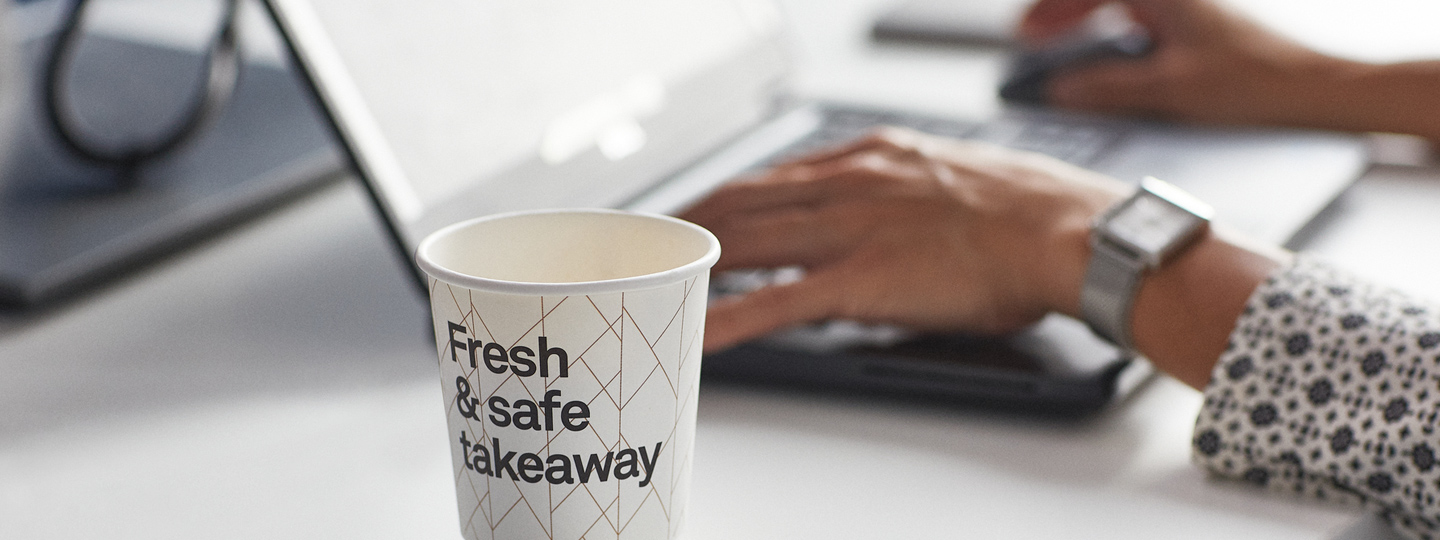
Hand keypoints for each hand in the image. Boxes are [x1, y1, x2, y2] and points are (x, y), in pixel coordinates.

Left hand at [680, 128, 1127, 351]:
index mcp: (872, 154)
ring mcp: (850, 231)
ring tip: (661, 279)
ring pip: (750, 243)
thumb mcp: (949, 174)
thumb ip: (900, 188)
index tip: (704, 207)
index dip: (729, 192)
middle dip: (697, 224)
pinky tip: (699, 328)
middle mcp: (850, 184)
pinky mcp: (860, 281)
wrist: (1063, 231)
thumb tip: (881, 212)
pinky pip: (777, 301)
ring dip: (698, 262)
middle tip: (662, 245)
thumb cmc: (1027, 210)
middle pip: (747, 202)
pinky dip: (730, 315)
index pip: (777, 172)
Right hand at [1016, 0, 1349, 126]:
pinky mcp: (1199, 24)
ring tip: (1062, 49)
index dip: (1048, 11)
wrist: (1315, 87)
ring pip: (1121, 4)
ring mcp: (1188, 6)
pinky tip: (1109, 60)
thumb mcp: (1166, 88)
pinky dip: (1115, 33)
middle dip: (1062, 12)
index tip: (1023, 35)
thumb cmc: (1254, 79)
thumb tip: (1059, 89)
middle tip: (1034, 40)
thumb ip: (1106, 88)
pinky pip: (1142, 18)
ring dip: (1087, 22)